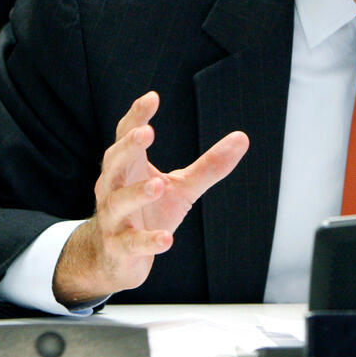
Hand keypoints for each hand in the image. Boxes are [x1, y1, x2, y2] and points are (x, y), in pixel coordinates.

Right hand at [53, 91, 247, 305]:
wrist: (117, 259)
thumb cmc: (149, 212)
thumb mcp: (182, 187)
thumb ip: (209, 165)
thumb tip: (242, 138)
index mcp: (128, 168)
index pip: (126, 136)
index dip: (136, 117)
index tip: (152, 98)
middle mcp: (113, 188)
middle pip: (114, 162)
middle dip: (129, 147)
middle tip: (147, 132)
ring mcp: (113, 219)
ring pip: (119, 202)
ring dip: (138, 192)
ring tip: (158, 184)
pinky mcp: (120, 248)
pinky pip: (131, 244)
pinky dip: (148, 241)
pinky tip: (167, 239)